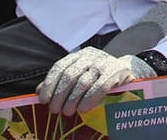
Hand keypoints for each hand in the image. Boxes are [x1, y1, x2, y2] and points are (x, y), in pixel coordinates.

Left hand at [37, 47, 155, 116]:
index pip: (60, 67)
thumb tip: (38, 91)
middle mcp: (90, 56)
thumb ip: (61, 81)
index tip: (43, 99)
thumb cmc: (99, 75)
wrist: (127, 68)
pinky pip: (99, 87)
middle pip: (69, 76)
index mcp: (79, 55)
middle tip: (55, 110)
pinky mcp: (116, 71)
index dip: (49, 83)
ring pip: (83, 82)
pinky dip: (89, 100)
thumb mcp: (80, 73)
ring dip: (72, 100)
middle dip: (59, 95)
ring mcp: (103, 62)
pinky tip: (84, 109)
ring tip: (68, 112)